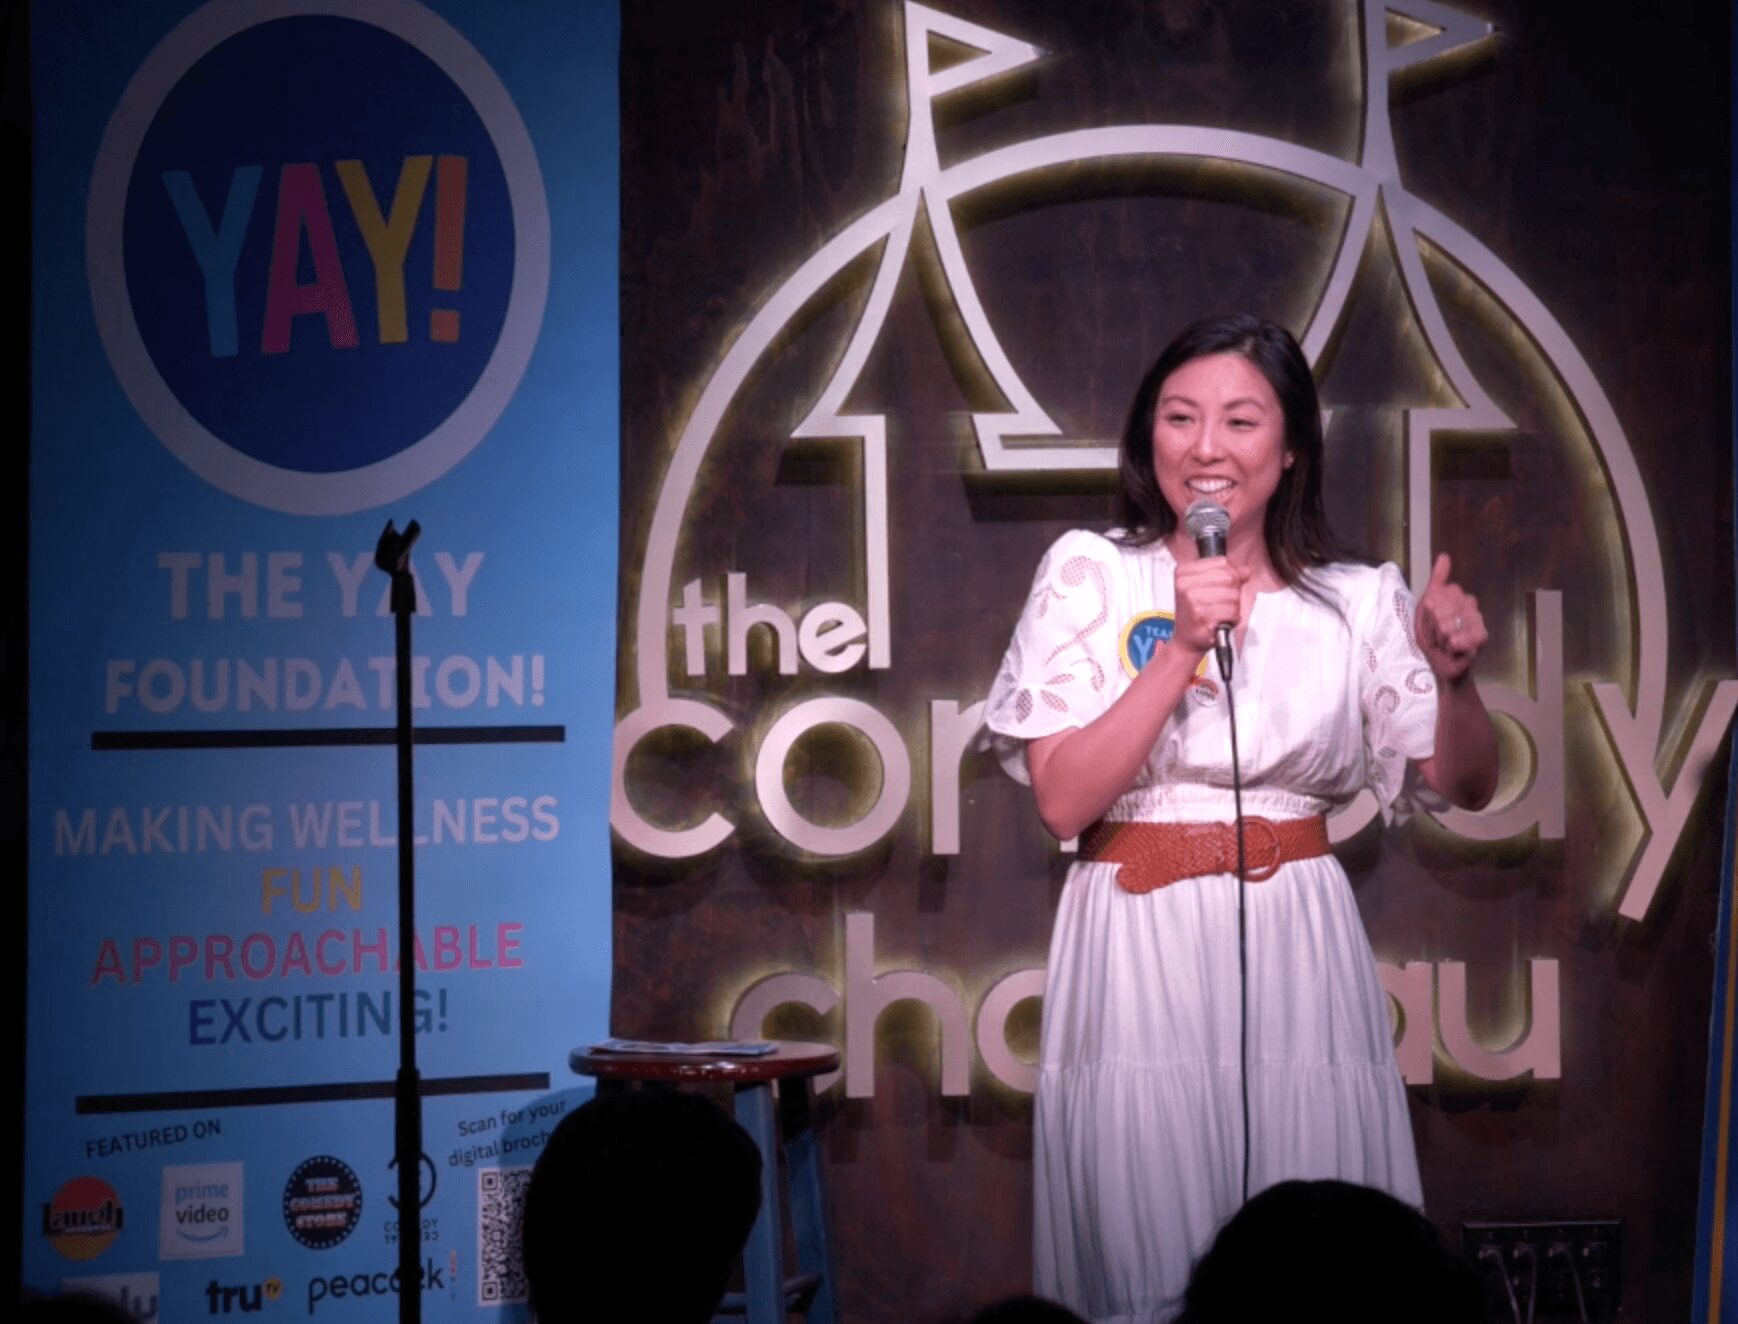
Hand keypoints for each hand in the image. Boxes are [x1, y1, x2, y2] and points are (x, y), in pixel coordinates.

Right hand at [1173, 555, 1245, 654]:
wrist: (1186, 640)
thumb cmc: (1195, 614)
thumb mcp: (1205, 587)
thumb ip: (1226, 575)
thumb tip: (1245, 571)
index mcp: (1183, 572)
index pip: (1221, 561)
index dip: (1231, 573)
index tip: (1224, 586)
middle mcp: (1185, 584)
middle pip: (1229, 577)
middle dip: (1233, 591)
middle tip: (1222, 602)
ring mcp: (1192, 601)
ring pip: (1233, 595)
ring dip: (1233, 607)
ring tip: (1220, 613)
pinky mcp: (1202, 617)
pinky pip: (1232, 611)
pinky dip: (1233, 618)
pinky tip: (1221, 621)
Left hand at [1415, 553, 1486, 683]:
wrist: (1440, 662)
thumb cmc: (1432, 635)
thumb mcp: (1426, 606)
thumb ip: (1436, 581)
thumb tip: (1444, 556)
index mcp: (1455, 594)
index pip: (1435, 593)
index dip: (1427, 610)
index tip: (1429, 619)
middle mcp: (1469, 603)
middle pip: (1440, 609)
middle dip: (1432, 626)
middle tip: (1436, 633)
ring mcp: (1477, 618)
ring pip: (1447, 625)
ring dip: (1440, 638)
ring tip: (1444, 641)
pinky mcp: (1481, 635)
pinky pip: (1459, 638)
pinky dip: (1451, 646)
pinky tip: (1453, 648)